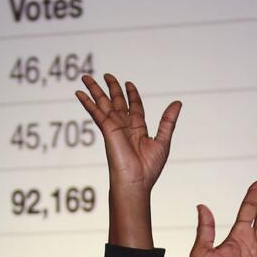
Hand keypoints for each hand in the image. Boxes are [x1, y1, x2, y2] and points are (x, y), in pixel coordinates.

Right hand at [76, 74, 179, 193]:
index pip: (134, 107)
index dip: (131, 95)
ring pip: (103, 104)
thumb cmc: (149, 168)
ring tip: (86, 78)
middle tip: (106, 75)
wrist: (135, 182)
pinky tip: (79, 94)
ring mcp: (114, 127)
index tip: (128, 84)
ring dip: (94, 90)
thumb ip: (168, 121)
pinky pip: (96, 112)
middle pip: (116, 102)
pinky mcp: (107, 129)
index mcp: (138, 129)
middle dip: (111, 88)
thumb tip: (177, 103)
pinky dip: (87, 103)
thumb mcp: (163, 141)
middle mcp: (124, 126)